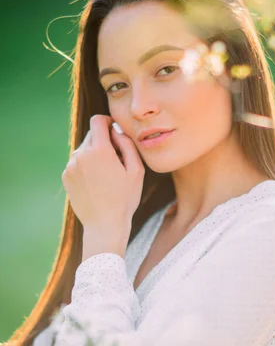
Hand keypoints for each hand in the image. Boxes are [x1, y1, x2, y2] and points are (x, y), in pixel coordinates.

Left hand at [61, 115, 144, 230]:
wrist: (104, 225)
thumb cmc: (125, 199)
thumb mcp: (136, 170)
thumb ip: (127, 144)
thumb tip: (116, 130)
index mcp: (99, 150)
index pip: (97, 121)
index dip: (107, 122)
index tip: (114, 132)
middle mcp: (81, 154)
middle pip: (91, 135)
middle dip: (103, 142)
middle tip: (116, 160)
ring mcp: (70, 166)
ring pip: (84, 150)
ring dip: (94, 155)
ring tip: (106, 175)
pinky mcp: (66, 176)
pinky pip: (77, 163)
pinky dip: (86, 167)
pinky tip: (96, 183)